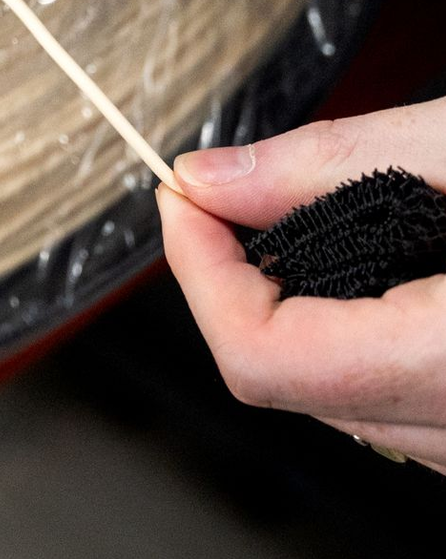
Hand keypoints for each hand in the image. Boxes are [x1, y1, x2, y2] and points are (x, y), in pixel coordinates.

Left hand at [157, 97, 445, 473]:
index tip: (180, 198)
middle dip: (227, 279)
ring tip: (286, 220)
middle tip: (219, 198)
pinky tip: (354, 262)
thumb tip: (207, 178)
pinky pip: (379, 395)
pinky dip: (340, 326)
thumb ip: (328, 163)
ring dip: (280, 304)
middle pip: (280, 377)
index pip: (263, 355)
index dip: (197, 272)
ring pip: (324, 394)